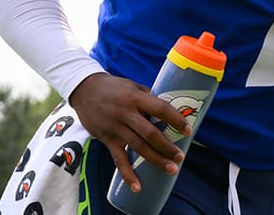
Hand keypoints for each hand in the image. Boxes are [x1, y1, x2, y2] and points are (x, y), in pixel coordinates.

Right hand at [68, 72, 191, 193]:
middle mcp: (126, 113)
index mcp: (135, 97)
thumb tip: (169, 110)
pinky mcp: (107, 139)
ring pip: (138, 147)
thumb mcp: (133, 86)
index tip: (188, 130)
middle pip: (150, 133)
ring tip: (171, 169)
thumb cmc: (113, 87)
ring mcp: (116, 127)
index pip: (160, 109)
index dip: (175, 120)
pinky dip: (127, 174)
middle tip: (180, 156)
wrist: (85, 90)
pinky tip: (137, 186)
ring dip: (155, 160)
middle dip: (167, 147)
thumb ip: (149, 97)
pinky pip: (118, 159)